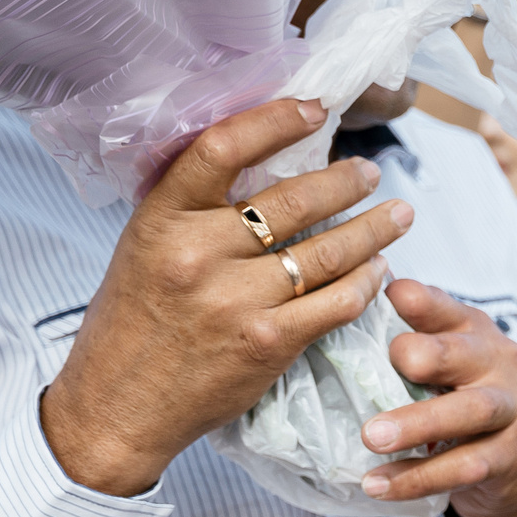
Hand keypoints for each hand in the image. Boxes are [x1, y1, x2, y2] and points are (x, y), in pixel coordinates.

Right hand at [42, 100, 408, 496]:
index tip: (315, 110)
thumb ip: (195, 213)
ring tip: (399, 215)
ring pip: (328, 251)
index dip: (275, 121)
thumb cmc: (133, 324)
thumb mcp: (144, 249)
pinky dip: (366, 281)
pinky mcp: (269, 341)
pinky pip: (338, 301)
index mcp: (161, 219)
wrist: (117, 406)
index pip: (222, 148)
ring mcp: (236, 299)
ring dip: (374, 230)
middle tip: (371, 173)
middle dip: (346, 182)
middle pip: (293, 200)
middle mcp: (198, 253)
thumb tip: (262, 169)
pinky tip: (379, 270)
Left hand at [362, 279, 516, 516]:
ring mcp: (511, 408)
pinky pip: (465, 466)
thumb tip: (339, 310)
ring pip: (471, 410)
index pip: (444, 307)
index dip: (420, 302)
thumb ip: (405, 339)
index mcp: (473, 330)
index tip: (388, 297)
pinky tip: (379, 485)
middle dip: (425, 357)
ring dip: (419, 423)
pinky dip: (419, 477)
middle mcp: (498, 361)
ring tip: (371, 438)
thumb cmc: (460, 398)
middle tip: (380, 372)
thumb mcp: (442, 361)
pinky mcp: (510, 455)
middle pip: (463, 353)